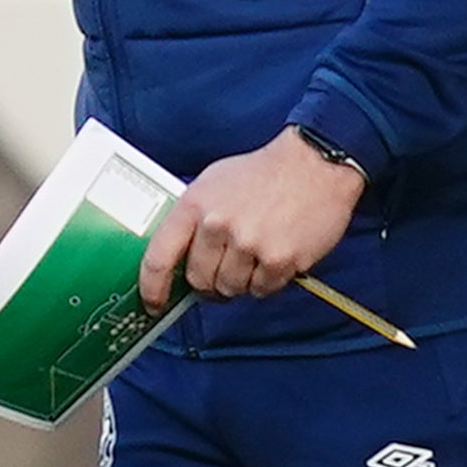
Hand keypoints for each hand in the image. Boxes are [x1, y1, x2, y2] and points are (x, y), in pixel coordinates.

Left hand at [140, 128, 365, 303]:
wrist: (315, 163)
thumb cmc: (264, 173)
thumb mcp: (213, 182)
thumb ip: (193, 219)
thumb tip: (177, 257)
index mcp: (195, 205)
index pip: (158, 259)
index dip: (152, 289)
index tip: (153, 303)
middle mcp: (218, 226)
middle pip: (199, 281)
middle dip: (209, 282)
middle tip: (226, 268)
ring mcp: (248, 244)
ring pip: (230, 288)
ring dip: (241, 280)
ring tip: (256, 253)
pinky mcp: (278, 259)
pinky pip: (261, 290)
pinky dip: (267, 280)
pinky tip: (275, 255)